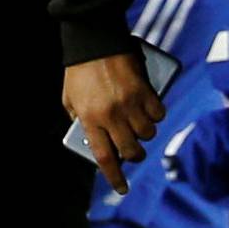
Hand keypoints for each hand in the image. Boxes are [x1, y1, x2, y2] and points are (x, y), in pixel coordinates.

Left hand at [63, 50, 164, 194]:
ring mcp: (130, 103)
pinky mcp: (145, 90)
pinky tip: (150, 110)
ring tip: (139, 125)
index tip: (121, 188)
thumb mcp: (69, 99)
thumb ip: (80, 120)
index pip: (104, 158)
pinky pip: (158, 113)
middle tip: (132, 150)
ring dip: (145, 134)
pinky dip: (156, 115)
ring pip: (147, 133)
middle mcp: (111, 115)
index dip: (115, 178)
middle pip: (130, 150)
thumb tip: (94, 138)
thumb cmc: (79, 70)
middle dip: (134, 155)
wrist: (94, 39)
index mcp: (90, 119)